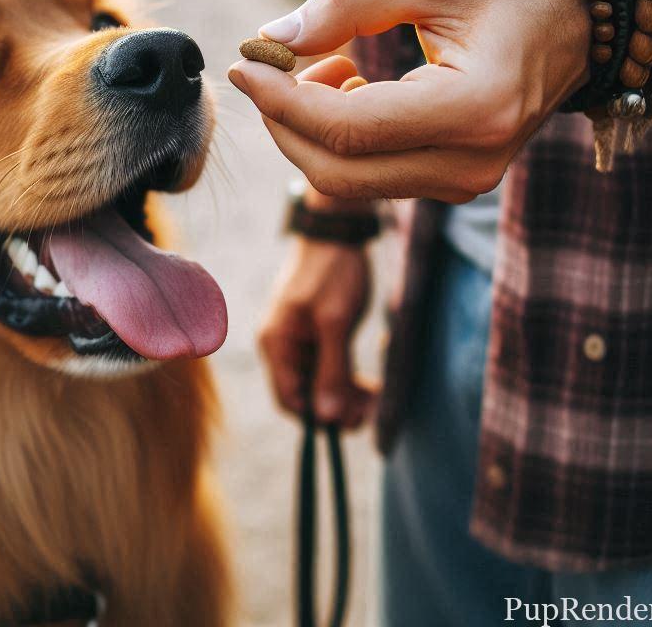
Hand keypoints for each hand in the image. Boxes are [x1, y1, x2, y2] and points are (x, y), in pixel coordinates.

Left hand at [229, 0, 590, 201]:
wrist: (581, 21)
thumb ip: (348, 2)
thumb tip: (272, 38)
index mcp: (475, 109)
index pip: (347, 128)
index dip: (281, 100)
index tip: (243, 63)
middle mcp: (470, 162)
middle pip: (337, 171)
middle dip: (283, 121)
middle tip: (268, 66)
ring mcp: (464, 180)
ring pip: (348, 180)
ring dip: (310, 128)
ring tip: (328, 63)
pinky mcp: (453, 181)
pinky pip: (371, 175)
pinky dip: (338, 137)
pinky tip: (351, 85)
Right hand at [259, 235, 375, 426]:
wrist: (336, 232)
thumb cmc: (332, 272)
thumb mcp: (335, 321)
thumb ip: (331, 369)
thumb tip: (327, 417)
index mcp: (276, 344)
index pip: (289, 400)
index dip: (319, 416)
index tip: (354, 419)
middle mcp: (281, 346)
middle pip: (305, 394)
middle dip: (337, 406)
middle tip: (372, 406)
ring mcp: (297, 340)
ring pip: (318, 382)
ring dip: (345, 394)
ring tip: (375, 395)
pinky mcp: (314, 333)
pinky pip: (326, 367)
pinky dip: (346, 376)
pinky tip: (369, 380)